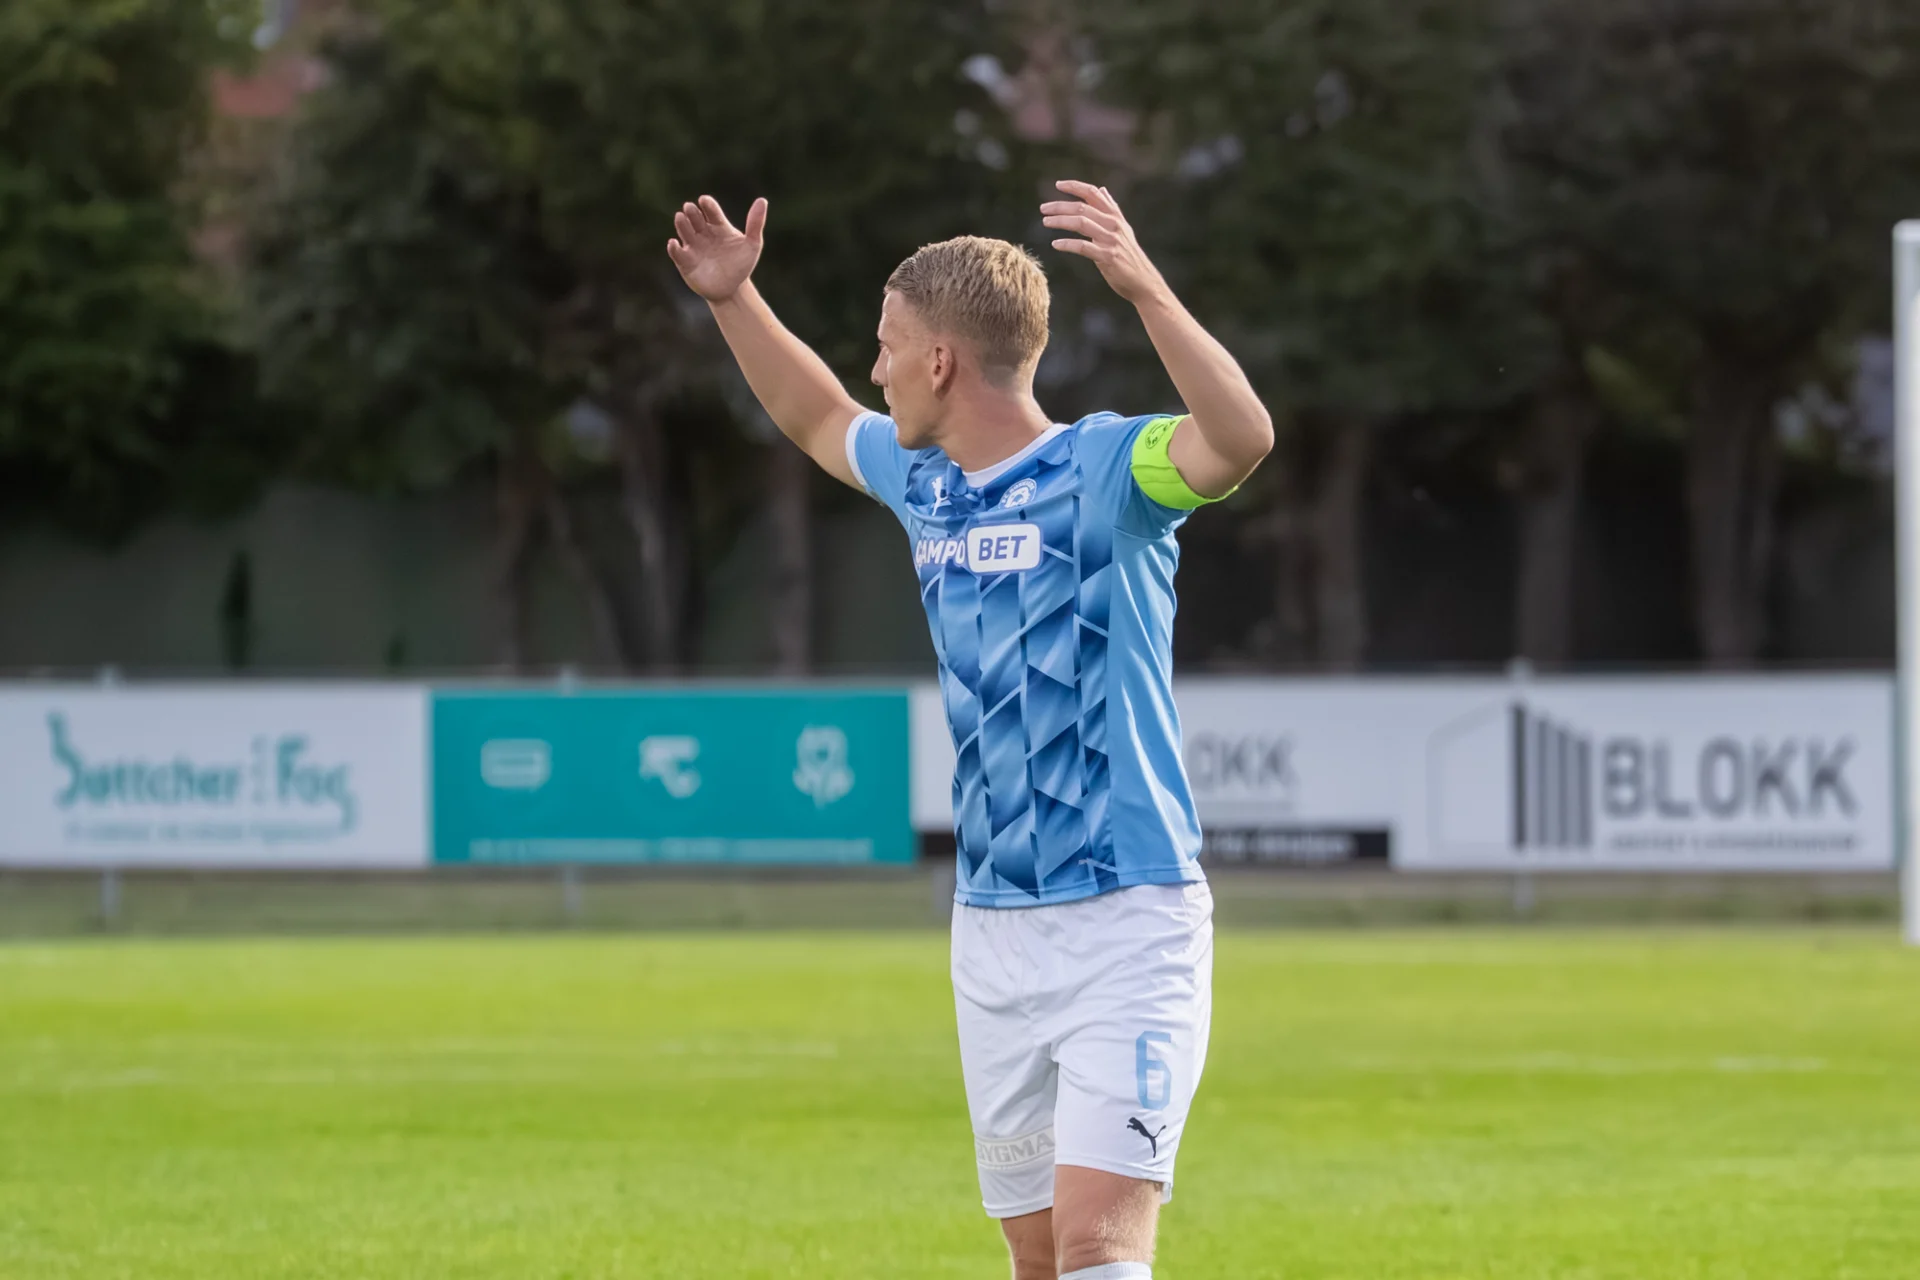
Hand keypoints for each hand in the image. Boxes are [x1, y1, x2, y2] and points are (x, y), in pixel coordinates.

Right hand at [667, 195, 766, 302]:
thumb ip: (755, 223)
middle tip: (690, 208)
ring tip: (680, 217)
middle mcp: (703, 233)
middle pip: (695, 218)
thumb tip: (762, 200)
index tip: (704, 201)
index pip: (710, 210)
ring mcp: (693, 246)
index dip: (707, 205)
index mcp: (718, 225)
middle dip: (692, 212)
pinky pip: (677, 252)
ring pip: (684, 231)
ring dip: (681, 224)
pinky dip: (674, 248)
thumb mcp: (752, 245)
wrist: (733, 290)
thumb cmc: (741, 265)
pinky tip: (674, 243)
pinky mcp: (685, 262)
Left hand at [1042, 180, 1168, 304]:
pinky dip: (1067, 244)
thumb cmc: (1128, 255)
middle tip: (1043, 209)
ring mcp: (1110, 240)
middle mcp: (1113, 224)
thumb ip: (1111, 209)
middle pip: (1082, 207)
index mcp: (1115, 216)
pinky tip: (1055, 244)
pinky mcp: (1107, 257)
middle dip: (1060, 206)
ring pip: (1081, 223)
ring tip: (1045, 222)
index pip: (1093, 193)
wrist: (1143, 280)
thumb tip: (1102, 190)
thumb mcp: (1122, 228)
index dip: (1075, 186)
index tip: (1058, 184)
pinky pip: (1082, 246)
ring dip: (1060, 221)